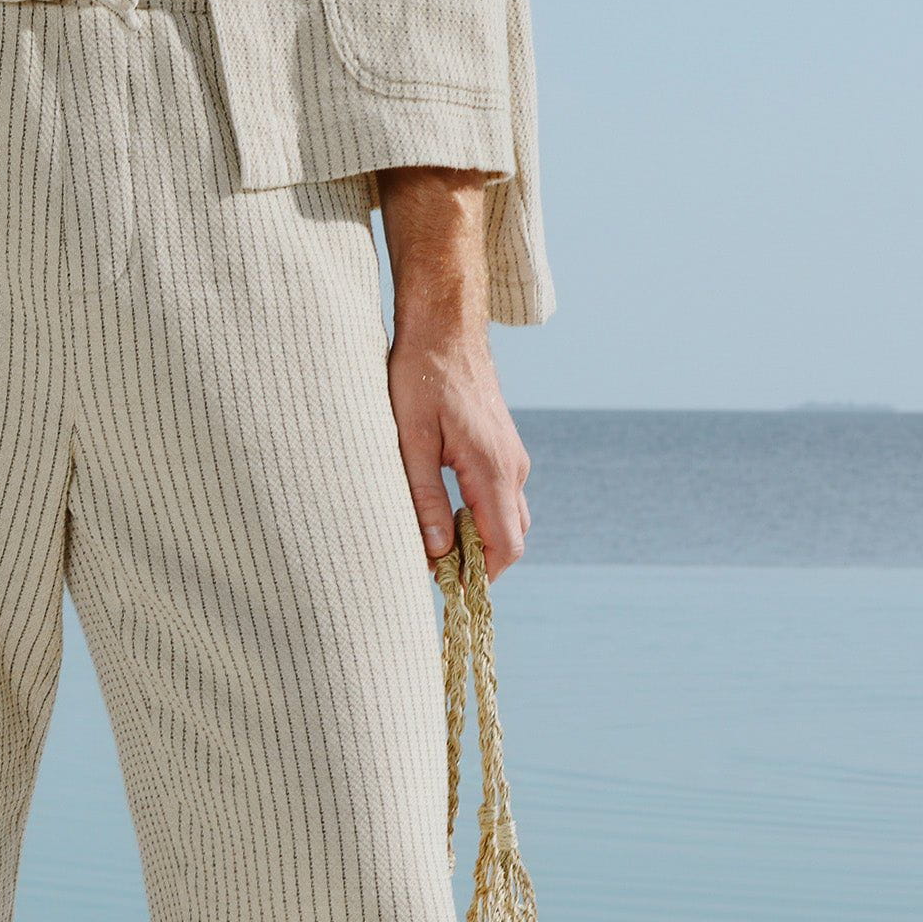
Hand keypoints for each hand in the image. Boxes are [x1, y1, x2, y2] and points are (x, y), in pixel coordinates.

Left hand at [377, 167, 530, 579]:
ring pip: (505, 520)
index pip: (504, 547)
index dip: (480, 579)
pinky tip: (440, 516)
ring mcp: (512, 459)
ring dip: (475, 541)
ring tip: (431, 548)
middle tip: (432, 574)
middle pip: (509, 540)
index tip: (447, 592)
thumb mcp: (409, 442)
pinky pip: (498, 498)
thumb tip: (436, 554)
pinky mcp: (502, 450)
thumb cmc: (420, 379)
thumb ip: (423, 500)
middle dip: (476, 565)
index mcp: (493, 470)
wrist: (444, 329)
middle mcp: (513, 468)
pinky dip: (477, 518)